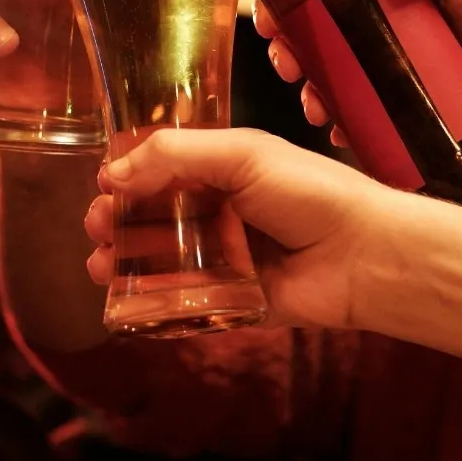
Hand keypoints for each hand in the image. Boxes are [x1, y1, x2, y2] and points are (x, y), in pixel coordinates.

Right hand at [84, 126, 402, 329]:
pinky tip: (128, 304)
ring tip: (101, 266)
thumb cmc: (309, 192)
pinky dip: (154, 305)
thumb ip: (174, 157)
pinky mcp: (233, 303)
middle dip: (117, 223)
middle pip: (153, 218)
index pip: (161, 172)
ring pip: (162, 262)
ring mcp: (226, 260)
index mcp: (223, 171)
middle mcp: (221, 213)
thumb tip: (111, 173)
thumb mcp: (241, 155)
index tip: (102, 190)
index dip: (126, 180)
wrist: (364, 254)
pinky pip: (186, 304)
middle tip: (97, 230)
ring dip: (125, 263)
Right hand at [257, 0, 461, 132]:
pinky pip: (354, 113)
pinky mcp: (390, 100)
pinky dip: (341, 123)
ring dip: (306, 92)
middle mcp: (361, 24)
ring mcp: (373, 64)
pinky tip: (340, 130)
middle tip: (286, 65)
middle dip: (284, 53)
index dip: (278, 1)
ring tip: (314, 105)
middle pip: (304, 37)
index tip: (268, 18)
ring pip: (322, 78)